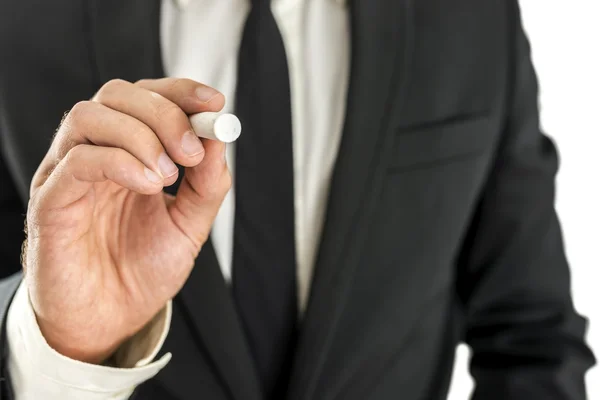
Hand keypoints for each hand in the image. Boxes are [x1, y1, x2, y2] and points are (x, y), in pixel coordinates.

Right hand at [24, 78, 229, 363]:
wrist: (110, 321)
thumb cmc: (142, 271)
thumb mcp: (190, 225)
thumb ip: (207, 184)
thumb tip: (219, 139)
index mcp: (129, 152)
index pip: (146, 97)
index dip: (180, 91)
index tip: (214, 102)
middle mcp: (96, 154)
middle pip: (117, 95)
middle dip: (164, 113)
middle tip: (191, 150)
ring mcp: (69, 174)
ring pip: (89, 116)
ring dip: (140, 135)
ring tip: (168, 174)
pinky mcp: (50, 202)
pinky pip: (76, 161)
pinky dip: (119, 162)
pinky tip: (148, 184)